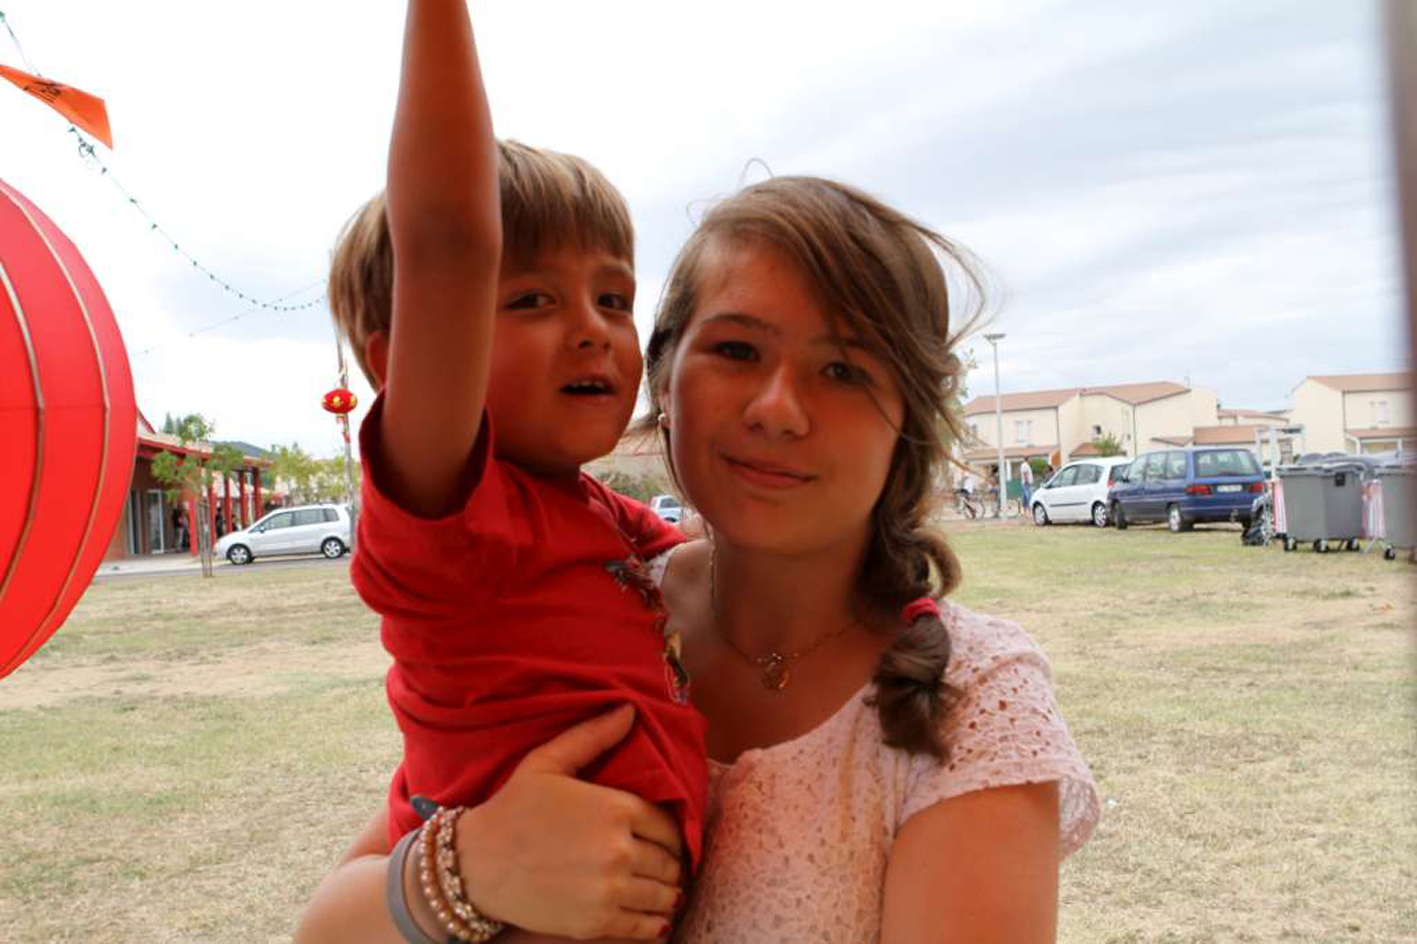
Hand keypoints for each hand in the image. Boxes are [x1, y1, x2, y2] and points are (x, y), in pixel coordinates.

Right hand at [458, 705, 683, 939]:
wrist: (474, 865)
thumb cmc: (512, 808)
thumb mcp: (547, 762)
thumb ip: (592, 736)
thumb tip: (628, 710)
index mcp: (615, 808)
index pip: (669, 825)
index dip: (671, 833)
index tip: (664, 839)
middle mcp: (619, 850)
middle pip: (670, 861)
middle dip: (670, 863)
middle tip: (664, 866)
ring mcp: (609, 890)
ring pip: (664, 894)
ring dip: (667, 893)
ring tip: (660, 890)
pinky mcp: (597, 923)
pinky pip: (646, 927)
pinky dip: (655, 923)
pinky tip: (651, 916)